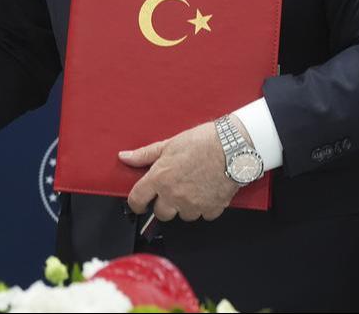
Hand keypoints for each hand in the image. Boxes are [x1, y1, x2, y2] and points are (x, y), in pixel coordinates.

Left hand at [119, 118, 241, 221]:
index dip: (136, 203)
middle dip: (164, 204)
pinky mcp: (211, 209)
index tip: (139, 202)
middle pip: (160, 213)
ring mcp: (193, 205)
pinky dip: (204, 207)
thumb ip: (145, 155)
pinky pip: (203, 215)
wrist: (232, 147)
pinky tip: (206, 191)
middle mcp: (174, 195)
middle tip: (172, 189)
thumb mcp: (169, 144)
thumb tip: (125, 157)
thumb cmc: (203, 142)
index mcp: (160, 178)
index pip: (137, 200)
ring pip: (183, 216)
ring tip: (192, 187)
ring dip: (185, 206)